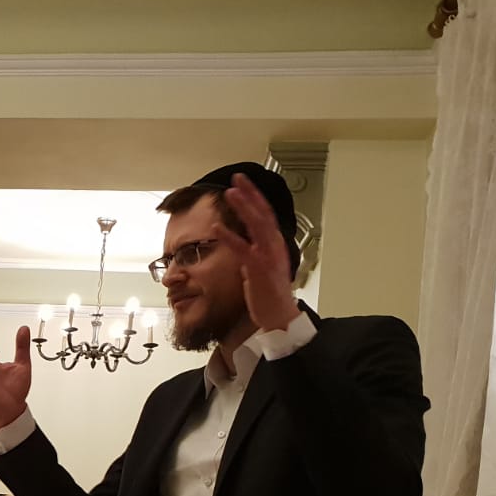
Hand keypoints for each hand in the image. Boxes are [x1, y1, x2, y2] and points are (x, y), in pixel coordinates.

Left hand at [220, 173, 300, 332]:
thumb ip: (254, 256)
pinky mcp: (258, 270)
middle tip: (237, 178)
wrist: (279, 318)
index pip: (266, 215)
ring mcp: (268, 257)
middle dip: (251, 194)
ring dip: (243, 208)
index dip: (256, 197)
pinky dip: (230, 237)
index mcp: (275, 246)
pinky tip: (216, 228)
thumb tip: (244, 249)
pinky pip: (243, 249)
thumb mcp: (262, 270)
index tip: (243, 184)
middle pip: (263, 213)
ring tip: (230, 193)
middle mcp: (274, 247)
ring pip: (257, 226)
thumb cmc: (269, 296)